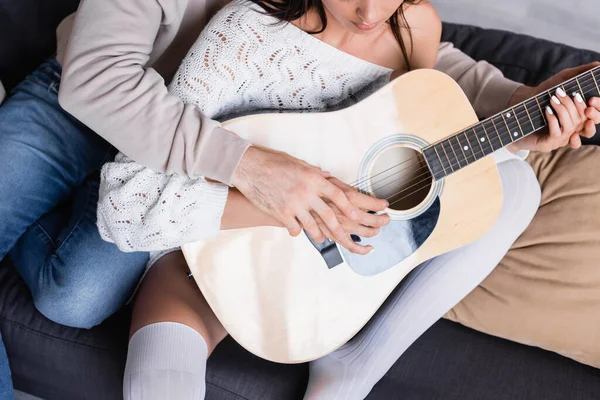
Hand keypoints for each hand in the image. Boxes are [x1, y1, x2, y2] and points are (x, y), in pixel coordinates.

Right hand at [231, 146, 388, 253]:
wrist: (250, 168)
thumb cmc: (273, 163)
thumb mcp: (299, 164)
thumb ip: (314, 173)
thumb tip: (327, 177)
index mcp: (313, 179)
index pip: (338, 195)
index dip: (348, 207)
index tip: (355, 214)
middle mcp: (306, 193)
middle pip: (329, 215)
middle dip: (338, 228)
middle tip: (344, 235)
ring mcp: (293, 205)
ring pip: (312, 226)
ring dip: (318, 235)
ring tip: (321, 238)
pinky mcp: (281, 213)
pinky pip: (294, 229)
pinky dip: (297, 232)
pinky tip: (297, 232)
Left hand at [507, 62, 599, 152]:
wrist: (520, 109)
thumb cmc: (544, 94)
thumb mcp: (563, 80)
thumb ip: (581, 73)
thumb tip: (599, 64)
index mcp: (582, 117)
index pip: (597, 117)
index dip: (598, 110)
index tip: (592, 99)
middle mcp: (575, 130)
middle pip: (586, 122)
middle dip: (578, 108)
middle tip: (573, 95)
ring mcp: (563, 138)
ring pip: (571, 127)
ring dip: (563, 110)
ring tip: (553, 98)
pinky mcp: (550, 143)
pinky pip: (556, 132)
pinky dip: (553, 119)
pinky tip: (547, 109)